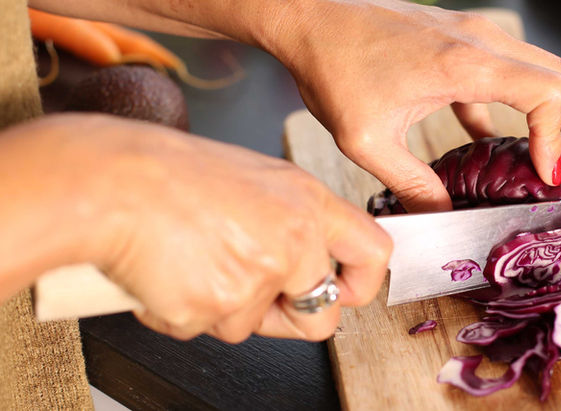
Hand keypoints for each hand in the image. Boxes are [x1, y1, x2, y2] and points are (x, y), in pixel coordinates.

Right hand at [23, 114, 391, 342]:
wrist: (109, 183)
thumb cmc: (168, 172)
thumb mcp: (253, 178)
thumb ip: (289, 220)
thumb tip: (304, 260)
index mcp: (307, 203)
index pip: (373, 253)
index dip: (361, 284)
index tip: (344, 291)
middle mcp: (293, 242)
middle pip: (321, 316)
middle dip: (291, 319)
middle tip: (253, 294)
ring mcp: (255, 280)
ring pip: (250, 326)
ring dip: (220, 307)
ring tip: (189, 259)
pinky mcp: (215, 308)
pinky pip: (204, 329)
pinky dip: (182, 311)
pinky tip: (167, 272)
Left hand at [260, 0, 560, 211]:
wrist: (309, 14)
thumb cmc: (333, 64)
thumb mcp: (366, 139)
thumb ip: (411, 185)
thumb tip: (442, 222)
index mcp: (466, 63)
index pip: (549, 93)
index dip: (559, 139)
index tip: (546, 177)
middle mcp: (483, 42)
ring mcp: (477, 37)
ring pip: (550, 73)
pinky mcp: (463, 43)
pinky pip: (513, 76)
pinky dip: (528, 109)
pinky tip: (512, 148)